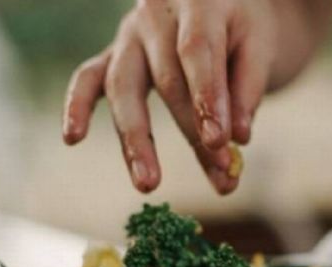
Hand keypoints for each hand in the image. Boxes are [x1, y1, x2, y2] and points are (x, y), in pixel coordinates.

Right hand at [62, 0, 280, 193]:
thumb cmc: (242, 26)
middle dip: (192, 132)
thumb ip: (248, 90)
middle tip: (220, 174)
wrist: (219, 3)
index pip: (197, 51)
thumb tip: (238, 139)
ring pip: (123, 86)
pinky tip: (72, 138)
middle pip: (166, 79)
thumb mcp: (259, 45)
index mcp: (198, 0)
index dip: (208, 99)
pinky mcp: (113, 54)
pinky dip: (78, 106)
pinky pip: (88, 78)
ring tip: (148, 184)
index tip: (221, 143)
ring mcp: (128, 34)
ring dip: (136, 140)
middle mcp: (155, 14)